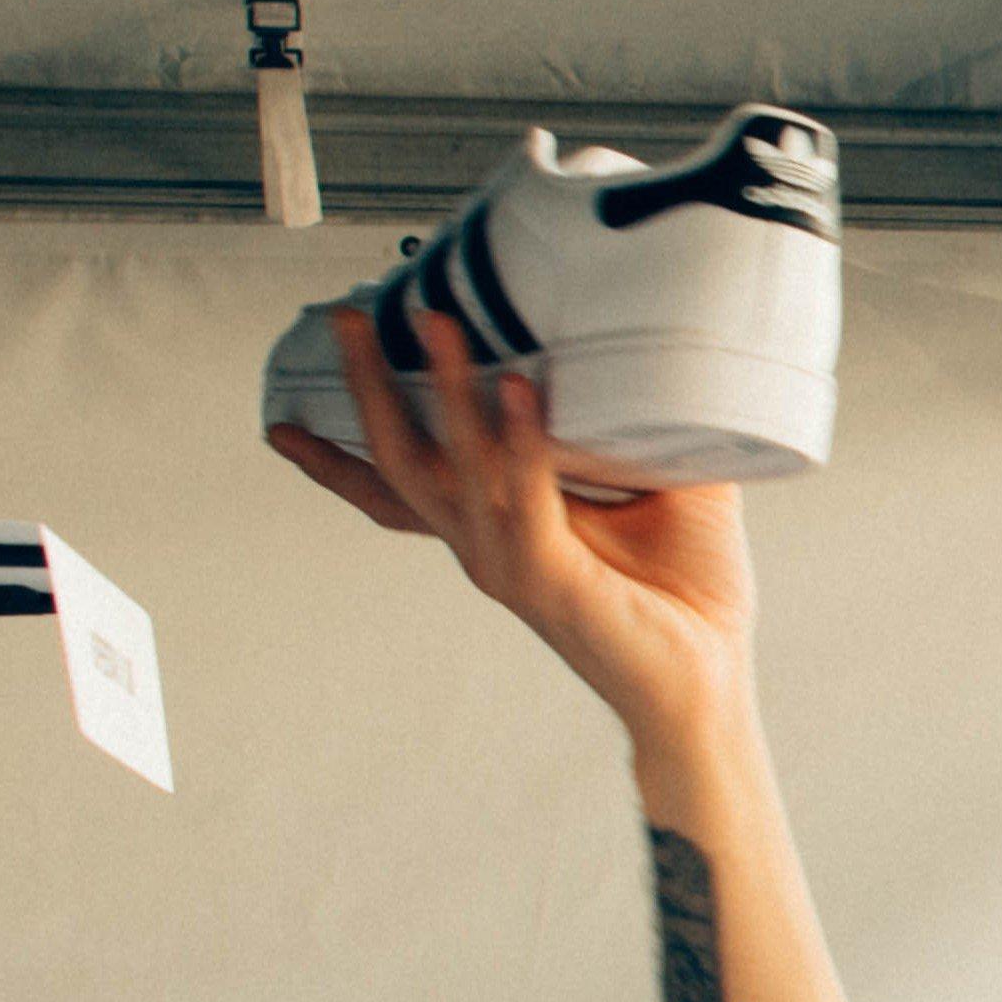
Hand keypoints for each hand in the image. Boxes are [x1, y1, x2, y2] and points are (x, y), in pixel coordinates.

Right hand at [269, 303, 762, 768]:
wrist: (711, 684)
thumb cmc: (683, 592)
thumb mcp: (660, 490)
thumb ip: (639, 431)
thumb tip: (662, 354)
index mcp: (496, 528)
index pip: (401, 486)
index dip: (339, 454)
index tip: (290, 412)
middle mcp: (485, 546)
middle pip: (399, 462)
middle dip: (368, 387)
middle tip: (346, 318)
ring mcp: (510, 566)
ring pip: (448, 470)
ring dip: (442, 390)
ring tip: (435, 323)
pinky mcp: (553, 582)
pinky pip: (525, 500)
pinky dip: (519, 441)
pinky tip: (517, 388)